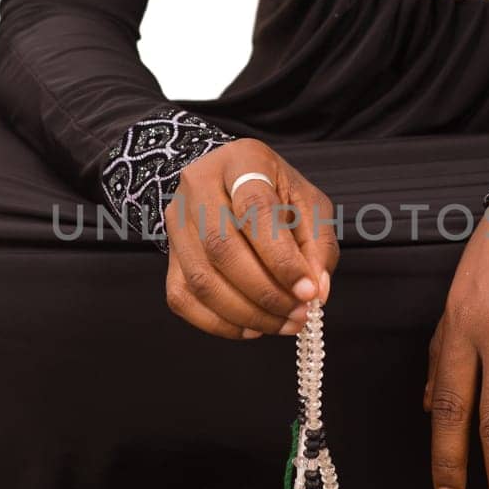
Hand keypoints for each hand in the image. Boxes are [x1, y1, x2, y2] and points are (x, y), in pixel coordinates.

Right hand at [164, 138, 339, 339]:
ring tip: (282, 324)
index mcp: (242, 162)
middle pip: (221, 247)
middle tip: (298, 314)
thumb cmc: (275, 193)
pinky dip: (219, 323)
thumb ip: (319, 244)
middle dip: (265, 292)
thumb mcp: (309, 204)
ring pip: (202, 279)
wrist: (231, 185)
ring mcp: (177, 222)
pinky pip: (184, 299)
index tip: (308, 291)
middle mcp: (199, 186)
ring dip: (246, 313)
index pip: (255, 209)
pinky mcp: (169, 255)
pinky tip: (251, 327)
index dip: (281, 257)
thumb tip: (315, 290)